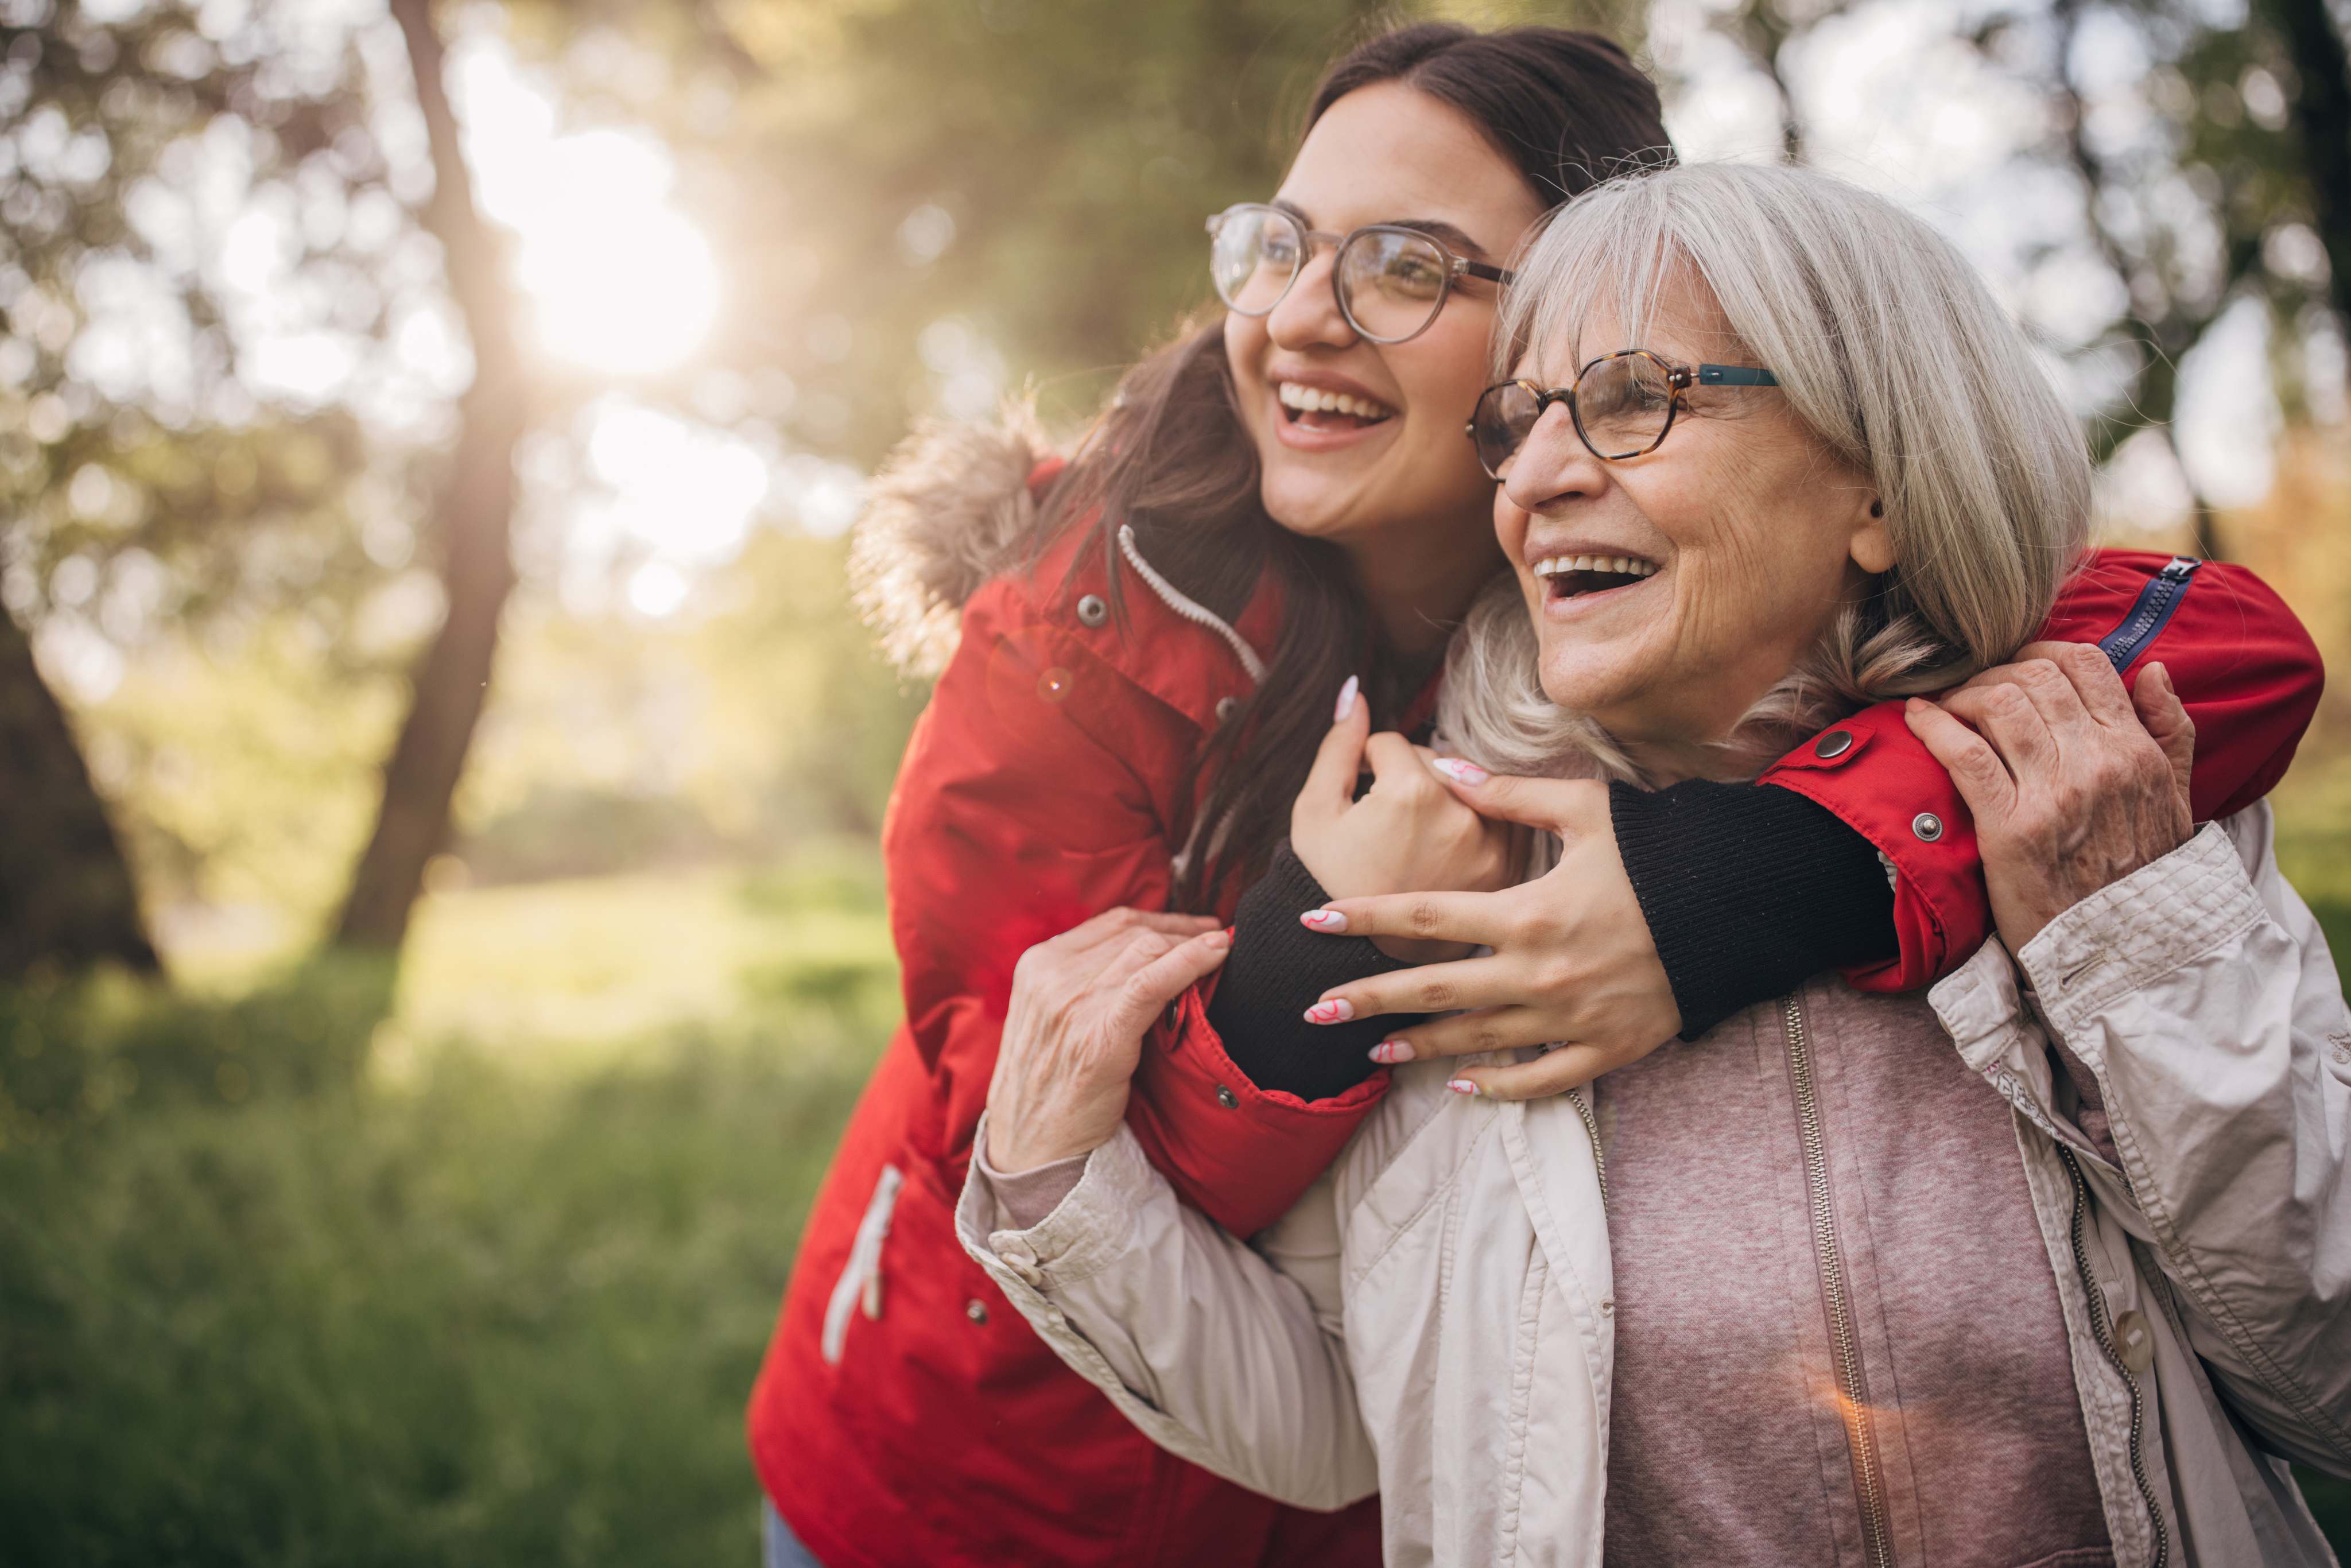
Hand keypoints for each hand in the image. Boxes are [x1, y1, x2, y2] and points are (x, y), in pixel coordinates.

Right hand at [984, 908, 1231, 1172]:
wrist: (1029, 1149)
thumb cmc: (1047, 1087)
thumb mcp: (1048, 1020)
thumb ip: (1080, 984)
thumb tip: (1141, 958)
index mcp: (1037, 965)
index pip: (1113, 923)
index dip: (1162, 919)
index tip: (1193, 926)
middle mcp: (1051, 976)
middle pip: (1134, 934)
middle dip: (1183, 932)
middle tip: (1216, 938)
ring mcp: (1073, 1003)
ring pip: (1147, 950)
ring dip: (1192, 946)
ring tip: (1222, 951)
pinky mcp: (1100, 1034)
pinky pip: (1152, 982)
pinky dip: (1189, 961)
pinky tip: (1217, 952)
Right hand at [1291, 677, 1520, 961]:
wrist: (1360, 962)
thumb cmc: (1327, 884)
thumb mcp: (1315, 813)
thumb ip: (1337, 746)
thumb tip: (1355, 691)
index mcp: (1412, 793)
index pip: (1394, 744)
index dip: (1367, 765)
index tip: (1360, 797)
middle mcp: (1462, 814)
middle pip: (1437, 762)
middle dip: (1409, 780)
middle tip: (1385, 822)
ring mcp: (1491, 843)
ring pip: (1471, 788)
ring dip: (1447, 798)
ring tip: (1416, 835)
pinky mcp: (1508, 870)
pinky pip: (1497, 821)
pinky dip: (1475, 824)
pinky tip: (1445, 849)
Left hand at [1294, 769, 1681, 1100]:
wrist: (1741, 911)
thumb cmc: (1662, 853)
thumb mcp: (1587, 810)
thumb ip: (1509, 794)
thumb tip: (1445, 768)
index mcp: (1526, 913)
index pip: (1423, 918)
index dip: (1363, 919)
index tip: (1313, 921)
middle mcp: (1538, 973)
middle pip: (1433, 990)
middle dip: (1366, 1001)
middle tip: (1311, 1013)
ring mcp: (1570, 1017)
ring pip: (1475, 1040)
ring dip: (1418, 1047)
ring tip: (1370, 1051)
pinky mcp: (1605, 1047)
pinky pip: (1539, 1077)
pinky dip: (1496, 1086)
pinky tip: (1459, 1086)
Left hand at [1904, 641, 2194, 953]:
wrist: (2122, 949)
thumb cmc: (2143, 874)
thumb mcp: (2178, 799)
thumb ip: (2171, 731)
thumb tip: (2150, 669)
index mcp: (2136, 751)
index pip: (2085, 665)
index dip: (2040, 652)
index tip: (2015, 665)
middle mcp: (2098, 763)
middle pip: (2034, 678)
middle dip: (1994, 672)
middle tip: (1973, 689)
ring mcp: (2054, 793)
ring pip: (1998, 704)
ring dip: (1962, 694)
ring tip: (1947, 705)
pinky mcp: (2010, 826)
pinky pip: (1965, 753)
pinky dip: (1934, 725)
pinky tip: (1917, 717)